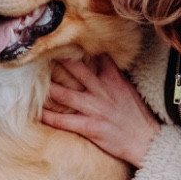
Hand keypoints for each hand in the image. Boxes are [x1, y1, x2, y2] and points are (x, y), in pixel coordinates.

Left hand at [41, 55, 159, 167]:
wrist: (146, 141)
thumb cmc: (139, 117)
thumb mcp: (130, 90)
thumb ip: (115, 76)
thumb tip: (103, 63)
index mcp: (114, 80)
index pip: (99, 57)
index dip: (83, 47)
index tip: (68, 39)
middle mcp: (102, 91)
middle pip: (77, 70)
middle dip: (60, 60)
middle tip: (44, 51)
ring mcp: (95, 109)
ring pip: (65, 95)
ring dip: (49, 87)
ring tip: (33, 80)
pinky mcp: (90, 127)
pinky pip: (64, 121)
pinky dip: (50, 117)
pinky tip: (37, 113)